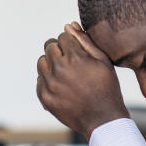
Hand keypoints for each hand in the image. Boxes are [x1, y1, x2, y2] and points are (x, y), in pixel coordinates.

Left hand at [36, 22, 128, 139]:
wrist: (103, 119)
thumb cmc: (106, 87)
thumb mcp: (103, 61)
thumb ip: (84, 40)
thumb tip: (68, 25)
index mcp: (75, 58)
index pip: (63, 36)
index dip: (72, 43)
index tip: (79, 53)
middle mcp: (59, 70)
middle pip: (49, 46)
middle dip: (60, 50)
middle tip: (72, 62)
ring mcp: (49, 84)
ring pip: (41, 61)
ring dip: (52, 63)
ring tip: (66, 73)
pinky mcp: (44, 97)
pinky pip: (39, 79)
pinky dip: (48, 80)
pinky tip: (62, 86)